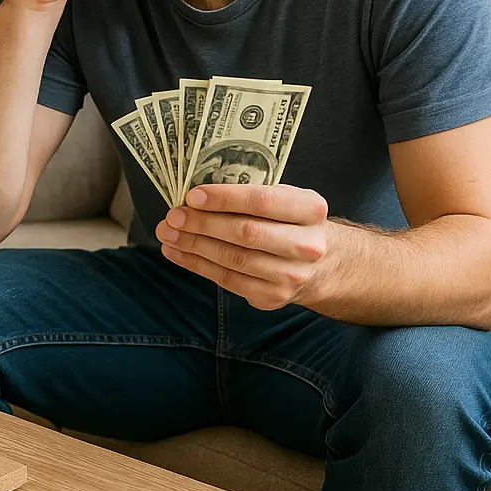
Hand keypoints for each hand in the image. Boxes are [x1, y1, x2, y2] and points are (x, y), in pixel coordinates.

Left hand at [154, 184, 330, 310]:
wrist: (323, 265)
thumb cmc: (292, 222)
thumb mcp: (286, 199)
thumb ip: (251, 193)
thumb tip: (196, 194)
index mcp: (310, 210)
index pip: (262, 201)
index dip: (224, 199)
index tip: (192, 196)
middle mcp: (306, 245)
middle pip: (245, 233)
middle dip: (202, 223)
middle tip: (173, 215)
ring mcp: (291, 275)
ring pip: (233, 259)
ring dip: (193, 245)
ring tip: (167, 233)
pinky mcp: (273, 296)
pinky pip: (227, 280)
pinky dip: (196, 265)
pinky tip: (177, 252)